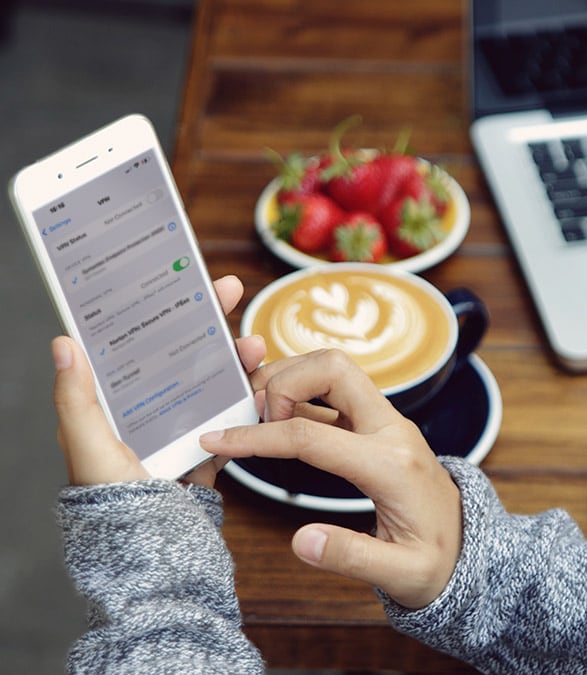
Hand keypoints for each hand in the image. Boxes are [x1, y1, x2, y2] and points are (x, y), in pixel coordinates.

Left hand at [52, 275, 265, 486]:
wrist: (155, 550)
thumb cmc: (113, 500)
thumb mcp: (87, 446)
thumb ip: (76, 399)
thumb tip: (63, 344)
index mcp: (120, 403)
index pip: (142, 343)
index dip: (163, 310)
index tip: (182, 282)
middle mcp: (152, 410)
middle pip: (185, 355)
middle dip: (209, 322)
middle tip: (229, 294)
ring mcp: (184, 429)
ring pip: (216, 382)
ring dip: (237, 361)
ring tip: (254, 348)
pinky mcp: (209, 449)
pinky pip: (234, 419)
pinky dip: (250, 404)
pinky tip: (261, 389)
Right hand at [199, 349, 462, 608]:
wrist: (469, 546)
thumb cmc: (438, 562)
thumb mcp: (401, 575)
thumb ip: (352, 557)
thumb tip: (302, 542)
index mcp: (391, 464)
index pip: (311, 436)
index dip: (258, 437)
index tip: (218, 441)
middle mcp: (391, 429)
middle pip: (332, 368)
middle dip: (282, 381)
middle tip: (252, 420)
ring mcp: (387, 421)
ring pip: (334, 369)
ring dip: (291, 379)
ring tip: (258, 418)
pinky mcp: (379, 424)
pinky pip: (336, 392)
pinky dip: (301, 394)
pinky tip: (277, 420)